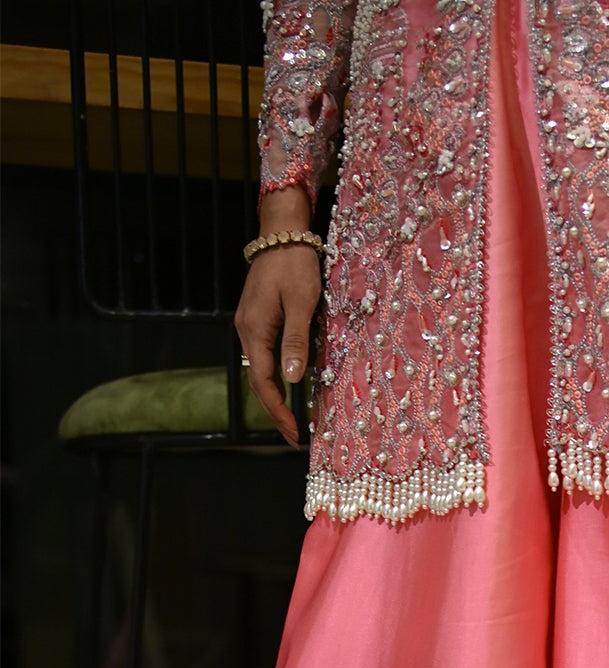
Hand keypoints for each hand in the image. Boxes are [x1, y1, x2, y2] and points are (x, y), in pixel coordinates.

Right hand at [234, 204, 321, 447]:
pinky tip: (287, 386)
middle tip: (293, 435)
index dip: (278, 410)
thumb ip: (296, 341)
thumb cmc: (296, 264)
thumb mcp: (303, 303)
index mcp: (255, 330)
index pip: (264, 382)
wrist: (282, 232)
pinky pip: (262, 355)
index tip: (294, 432)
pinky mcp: (255, 318)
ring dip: (273, 396)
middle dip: (274, 410)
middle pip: (257, 381)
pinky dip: (273, 376)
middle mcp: (246, 330)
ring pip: (258, 369)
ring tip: (291, 418)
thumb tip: (291, 379)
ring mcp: (248, 324)